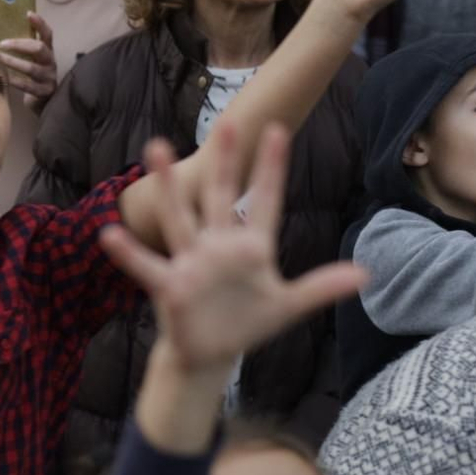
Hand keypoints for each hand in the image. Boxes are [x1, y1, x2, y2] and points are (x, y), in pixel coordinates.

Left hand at [0, 12, 57, 112]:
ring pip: (31, 68)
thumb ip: (18, 42)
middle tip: (2, 43)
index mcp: (47, 50)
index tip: (28, 13)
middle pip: (39, 48)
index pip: (47, 33)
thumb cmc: (28, 73)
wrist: (40, 100)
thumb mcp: (28, 56)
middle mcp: (50, 61)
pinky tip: (4, 77)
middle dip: (20, 45)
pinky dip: (15, 80)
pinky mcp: (43, 92)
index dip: (39, 23)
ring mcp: (48, 77)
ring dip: (14, 62)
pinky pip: (27, 86)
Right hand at [103, 123, 366, 376]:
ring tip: (157, 147)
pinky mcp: (170, 285)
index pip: (266, 200)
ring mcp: (192, 261)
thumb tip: (365, 274)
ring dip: (168, 185)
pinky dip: (129, 252)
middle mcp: (218, 245)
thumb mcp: (288, 306)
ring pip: (180, 216)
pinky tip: (110, 235)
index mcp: (251, 247)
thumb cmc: (246, 323)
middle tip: (227, 121)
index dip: (272, 168)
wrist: (210, 353)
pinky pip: (146, 265)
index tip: (278, 131)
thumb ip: (320, 287)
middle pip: (221, 195)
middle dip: (224, 161)